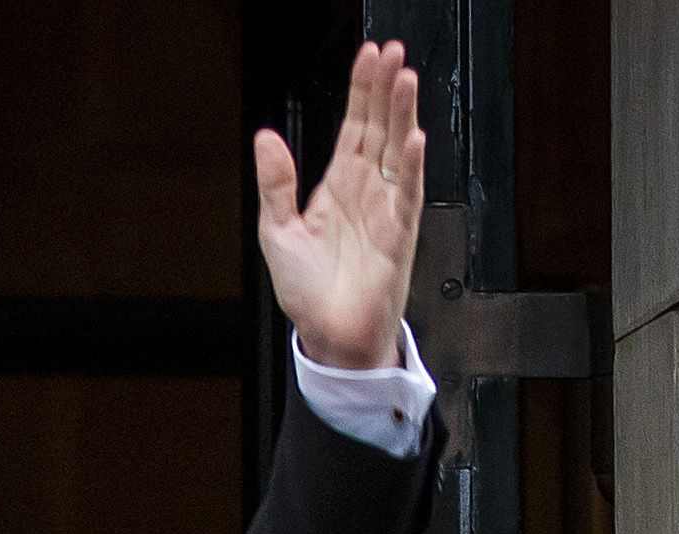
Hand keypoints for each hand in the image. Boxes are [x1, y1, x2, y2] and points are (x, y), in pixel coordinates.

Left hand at [254, 42, 427, 373]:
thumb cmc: (308, 291)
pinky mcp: (398, 236)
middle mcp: (366, 191)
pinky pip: (407, 196)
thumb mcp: (276, 232)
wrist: (328, 336)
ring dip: (403, 116)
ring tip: (405, 80)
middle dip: (386, 89)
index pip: (355, 126)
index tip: (369, 56)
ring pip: (397, 152)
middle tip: (393, 52)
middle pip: (380, 128)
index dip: (361, 90)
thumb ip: (275, 184)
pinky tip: (413, 140)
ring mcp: (385, 210)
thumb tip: (265, 139)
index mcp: (338, 185)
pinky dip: (409, 168)